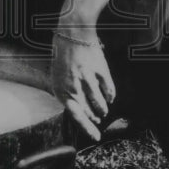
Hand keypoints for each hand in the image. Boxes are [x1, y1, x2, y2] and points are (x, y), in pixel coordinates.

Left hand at [50, 26, 115, 140]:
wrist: (72, 32)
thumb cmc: (63, 56)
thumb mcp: (58, 76)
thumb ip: (67, 94)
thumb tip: (80, 112)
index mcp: (61, 88)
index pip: (75, 115)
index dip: (87, 128)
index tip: (96, 136)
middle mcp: (74, 85)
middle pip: (89, 111)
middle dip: (94, 119)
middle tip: (98, 122)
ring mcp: (87, 77)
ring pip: (100, 103)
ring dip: (102, 109)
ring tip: (102, 110)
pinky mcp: (100, 69)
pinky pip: (109, 89)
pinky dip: (110, 96)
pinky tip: (109, 98)